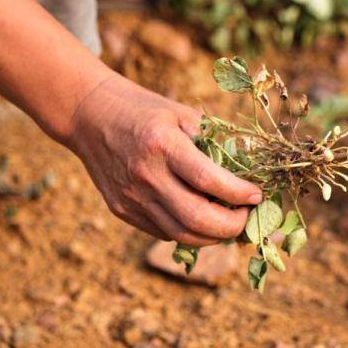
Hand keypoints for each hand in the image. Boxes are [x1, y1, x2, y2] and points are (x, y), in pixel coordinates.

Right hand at [66, 75, 262, 245]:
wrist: (90, 116)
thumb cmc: (146, 111)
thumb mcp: (183, 114)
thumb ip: (214, 142)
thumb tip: (249, 172)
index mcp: (163, 145)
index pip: (209, 181)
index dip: (239, 193)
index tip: (257, 195)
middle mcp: (145, 176)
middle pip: (196, 219)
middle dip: (231, 226)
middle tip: (247, 216)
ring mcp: (131, 197)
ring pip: (181, 235)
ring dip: (213, 236)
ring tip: (230, 223)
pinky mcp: (122, 210)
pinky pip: (164, 232)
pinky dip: (189, 232)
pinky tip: (202, 219)